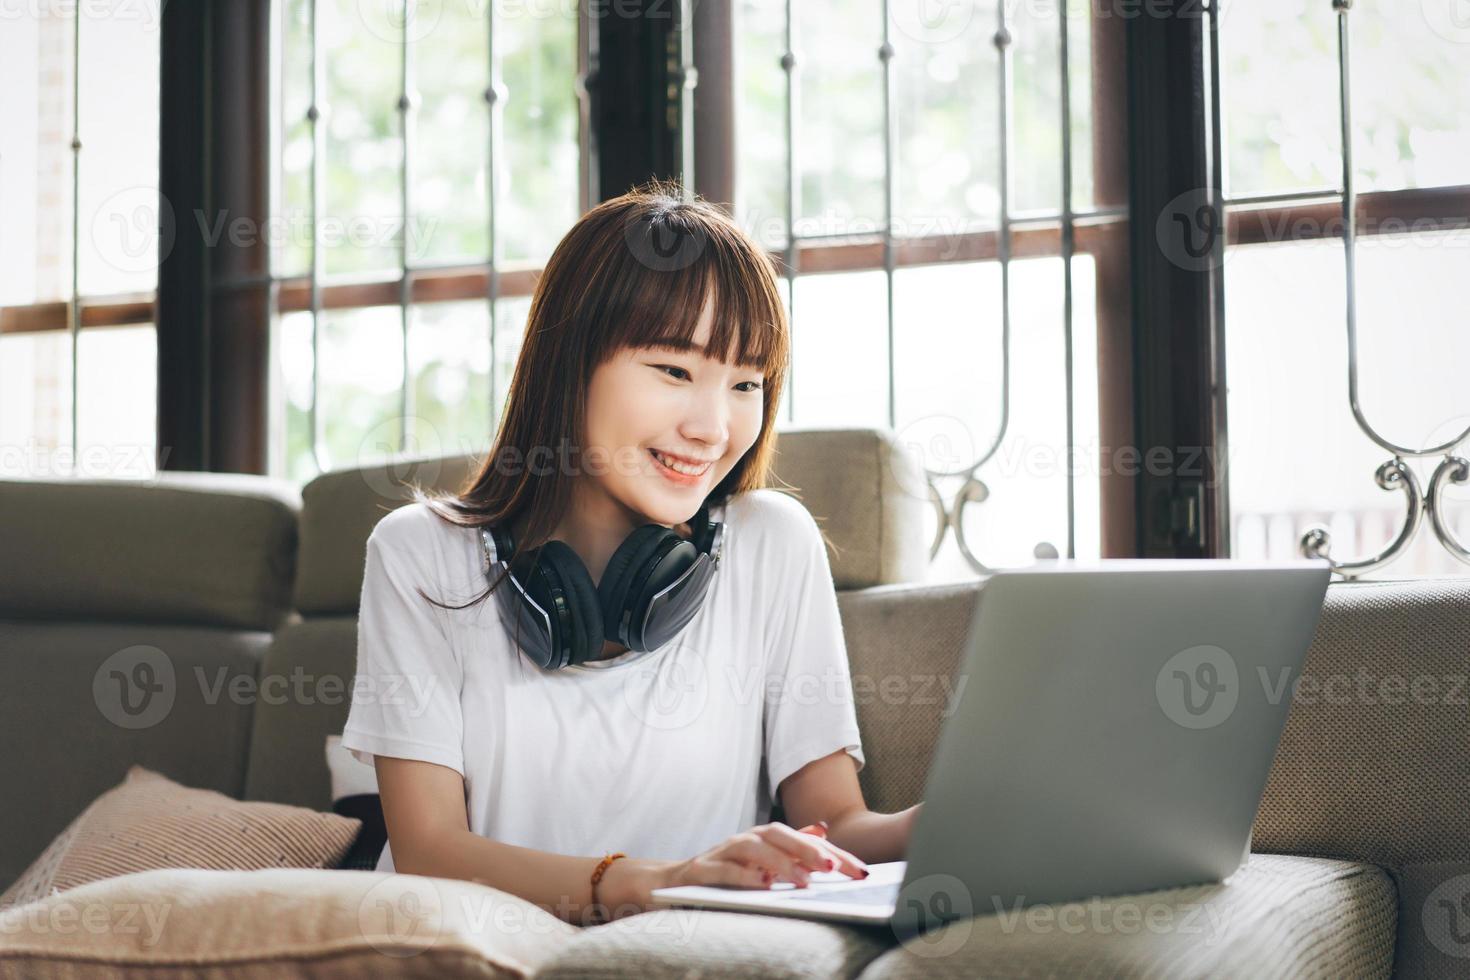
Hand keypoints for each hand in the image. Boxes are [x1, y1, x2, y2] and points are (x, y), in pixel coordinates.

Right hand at [595, 821, 869, 918]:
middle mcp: (743, 840)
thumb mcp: (757, 863)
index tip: (861, 871)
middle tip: (836, 869)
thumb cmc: (717, 875)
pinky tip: (762, 886)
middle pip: (780, 836)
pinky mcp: (699, 871)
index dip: (833, 854)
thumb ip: (788, 846)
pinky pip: (723, 871)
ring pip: (754, 850)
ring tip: (805, 880)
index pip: (803, 841)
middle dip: (811, 851)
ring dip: (781, 862)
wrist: (664, 883)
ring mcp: (720, 852)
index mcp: (761, 840)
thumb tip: (822, 830)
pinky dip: (744, 876)